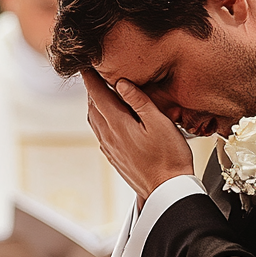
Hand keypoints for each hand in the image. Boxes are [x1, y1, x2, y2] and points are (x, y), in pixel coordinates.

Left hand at [83, 69, 193, 204]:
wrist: (167, 191)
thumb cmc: (170, 158)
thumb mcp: (159, 123)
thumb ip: (140, 101)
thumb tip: (121, 83)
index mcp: (118, 125)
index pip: (97, 95)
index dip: (91, 78)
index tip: (86, 66)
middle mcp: (109, 137)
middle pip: (93, 107)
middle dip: (92, 89)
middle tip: (95, 76)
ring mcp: (111, 149)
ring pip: (95, 121)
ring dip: (95, 105)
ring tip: (102, 94)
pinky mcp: (115, 158)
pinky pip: (101, 134)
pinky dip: (100, 120)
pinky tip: (111, 120)